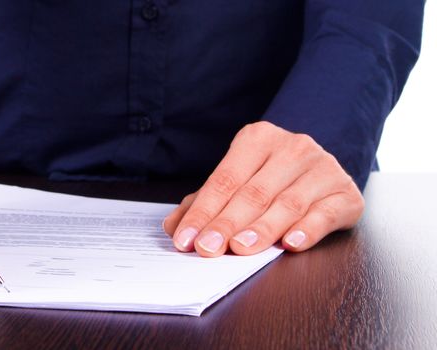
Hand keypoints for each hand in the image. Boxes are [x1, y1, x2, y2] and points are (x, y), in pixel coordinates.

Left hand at [162, 121, 363, 256]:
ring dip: (262, 229)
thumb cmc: (270, 177)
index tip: (185, 240)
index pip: (224, 180)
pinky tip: (290, 244)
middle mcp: (293, 148)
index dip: (203, 212)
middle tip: (208, 249)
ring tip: (241, 248)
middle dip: (227, 224)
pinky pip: (325, 213)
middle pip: (253, 193)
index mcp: (258, 139)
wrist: (321, 168)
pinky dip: (307, 229)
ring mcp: (323, 169)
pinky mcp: (346, 193)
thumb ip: (203, 202)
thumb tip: (173, 227)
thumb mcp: (236, 181)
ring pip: (287, 204)